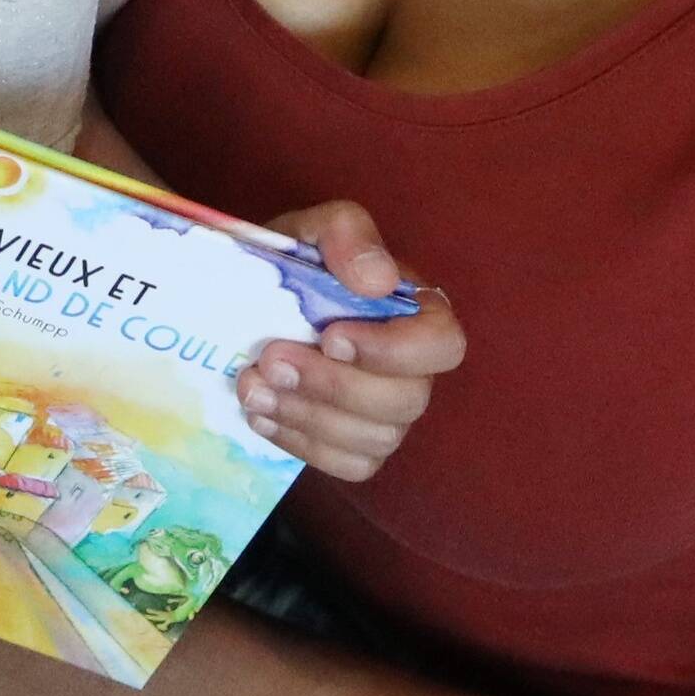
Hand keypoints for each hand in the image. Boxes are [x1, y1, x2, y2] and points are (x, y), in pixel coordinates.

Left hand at [237, 202, 463, 484]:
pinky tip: (261, 415)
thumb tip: (379, 280)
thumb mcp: (312, 229)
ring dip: (309, 416)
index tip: (330, 337)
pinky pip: (351, 466)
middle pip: (406, 401)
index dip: (393, 350)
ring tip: (252, 387)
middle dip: (333, 386)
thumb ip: (347, 234)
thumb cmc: (295, 264)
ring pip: (377, 440)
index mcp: (416, 312)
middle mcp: (413, 370)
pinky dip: (303, 444)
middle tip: (270, 360)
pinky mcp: (358, 446)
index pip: (443, 344)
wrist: (251, 302)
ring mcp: (388, 414)